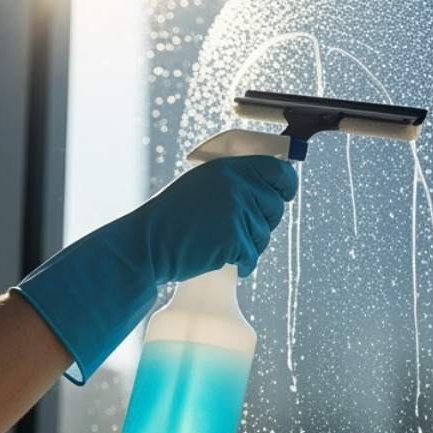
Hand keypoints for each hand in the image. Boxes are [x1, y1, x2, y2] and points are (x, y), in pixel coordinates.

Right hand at [118, 156, 297, 282]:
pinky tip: (223, 261)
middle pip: (275, 206)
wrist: (146, 245)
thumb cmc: (168, 220)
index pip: (278, 170)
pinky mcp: (234, 239)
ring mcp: (236, 212)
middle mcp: (236, 185)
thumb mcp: (198, 186)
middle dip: (263, 222)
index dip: (285, 184)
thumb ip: (231, 183)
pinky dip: (242, 264)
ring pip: (264, 234)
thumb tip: (265, 189)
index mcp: (228, 168)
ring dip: (248, 245)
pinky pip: (252, 256)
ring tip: (220, 246)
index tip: (283, 194)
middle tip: (238, 230)